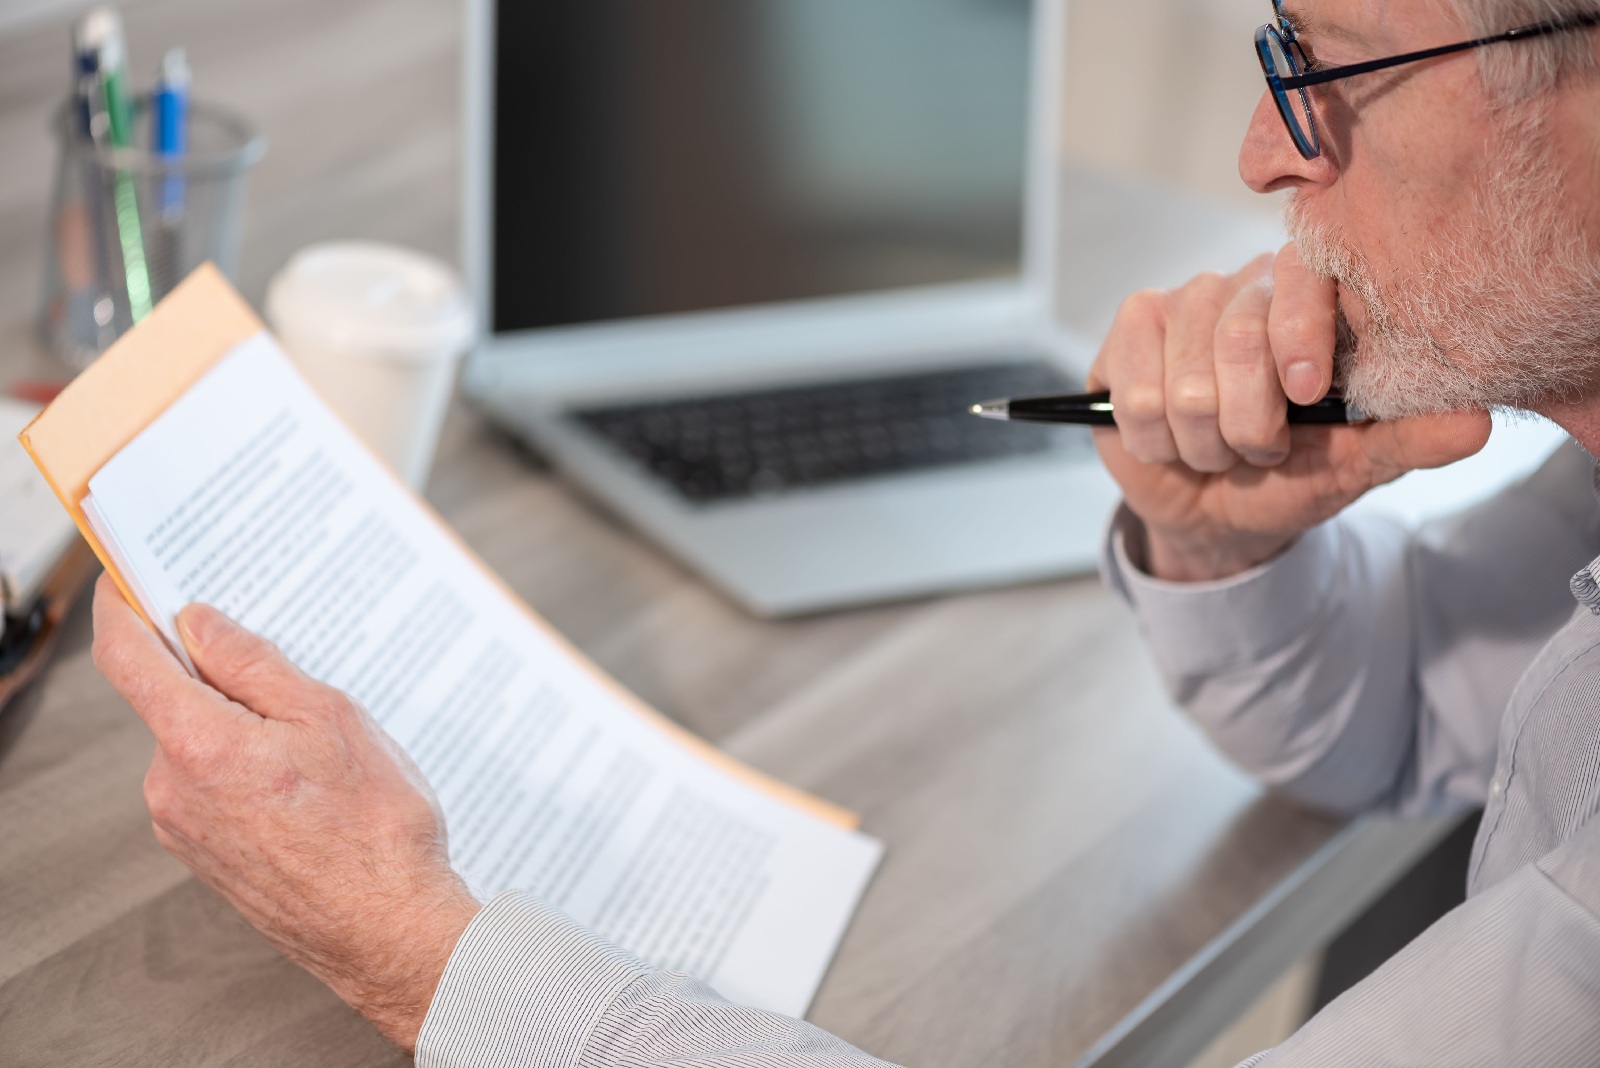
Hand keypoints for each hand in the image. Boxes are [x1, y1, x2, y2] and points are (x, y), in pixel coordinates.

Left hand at [90, 574, 480, 1050]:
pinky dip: (249, 766)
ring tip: (319, 741)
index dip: (121, 607)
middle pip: (171, 699)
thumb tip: (201, 623)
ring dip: (243, 725)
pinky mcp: (207, 856)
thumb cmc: (373, 830)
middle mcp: (173, 789)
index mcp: (199, 745)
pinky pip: (213, 786)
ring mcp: (185, 828)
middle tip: (288, 666)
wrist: (389, 929)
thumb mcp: (328, 717)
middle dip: (218, 672)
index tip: (125, 579)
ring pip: (199, 744)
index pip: (126, 657)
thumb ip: (253, 664)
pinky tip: (309, 781)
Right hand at [1089, 243, 1491, 581]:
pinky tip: (1167, 441)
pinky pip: (1133, 391)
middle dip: (1248, 425)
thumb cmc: (1292, 475)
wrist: (1215, 512)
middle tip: (1260, 453)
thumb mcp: (1356, 464)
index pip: (1302, 277)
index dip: (1299, 335)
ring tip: (1215, 451)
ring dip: (1201, 443)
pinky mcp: (1129, 331)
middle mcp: (1244, 286)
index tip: (1307, 395)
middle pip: (1237, 339)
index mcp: (1311, 298)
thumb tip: (1477, 422)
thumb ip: (1410, 438)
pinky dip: (1154, 439)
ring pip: (1183, 380)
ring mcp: (1180, 303)